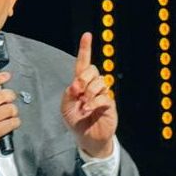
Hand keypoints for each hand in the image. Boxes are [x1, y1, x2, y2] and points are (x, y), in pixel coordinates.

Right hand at [0, 72, 16, 165]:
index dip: (0, 77)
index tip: (6, 76)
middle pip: (2, 95)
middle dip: (10, 95)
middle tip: (10, 98)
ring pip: (9, 109)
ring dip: (13, 110)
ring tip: (11, 112)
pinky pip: (11, 123)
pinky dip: (15, 122)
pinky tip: (12, 122)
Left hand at [60, 32, 117, 157]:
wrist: (87, 138)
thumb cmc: (76, 122)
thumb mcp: (65, 107)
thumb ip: (69, 93)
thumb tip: (77, 85)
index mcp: (80, 84)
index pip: (83, 63)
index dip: (85, 49)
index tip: (86, 36)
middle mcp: (92, 86)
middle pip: (92, 70)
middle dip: (83, 78)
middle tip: (77, 91)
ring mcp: (102, 94)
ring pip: (99, 82)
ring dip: (88, 93)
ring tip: (83, 106)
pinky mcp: (109, 104)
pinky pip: (104, 96)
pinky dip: (94, 102)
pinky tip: (88, 109)